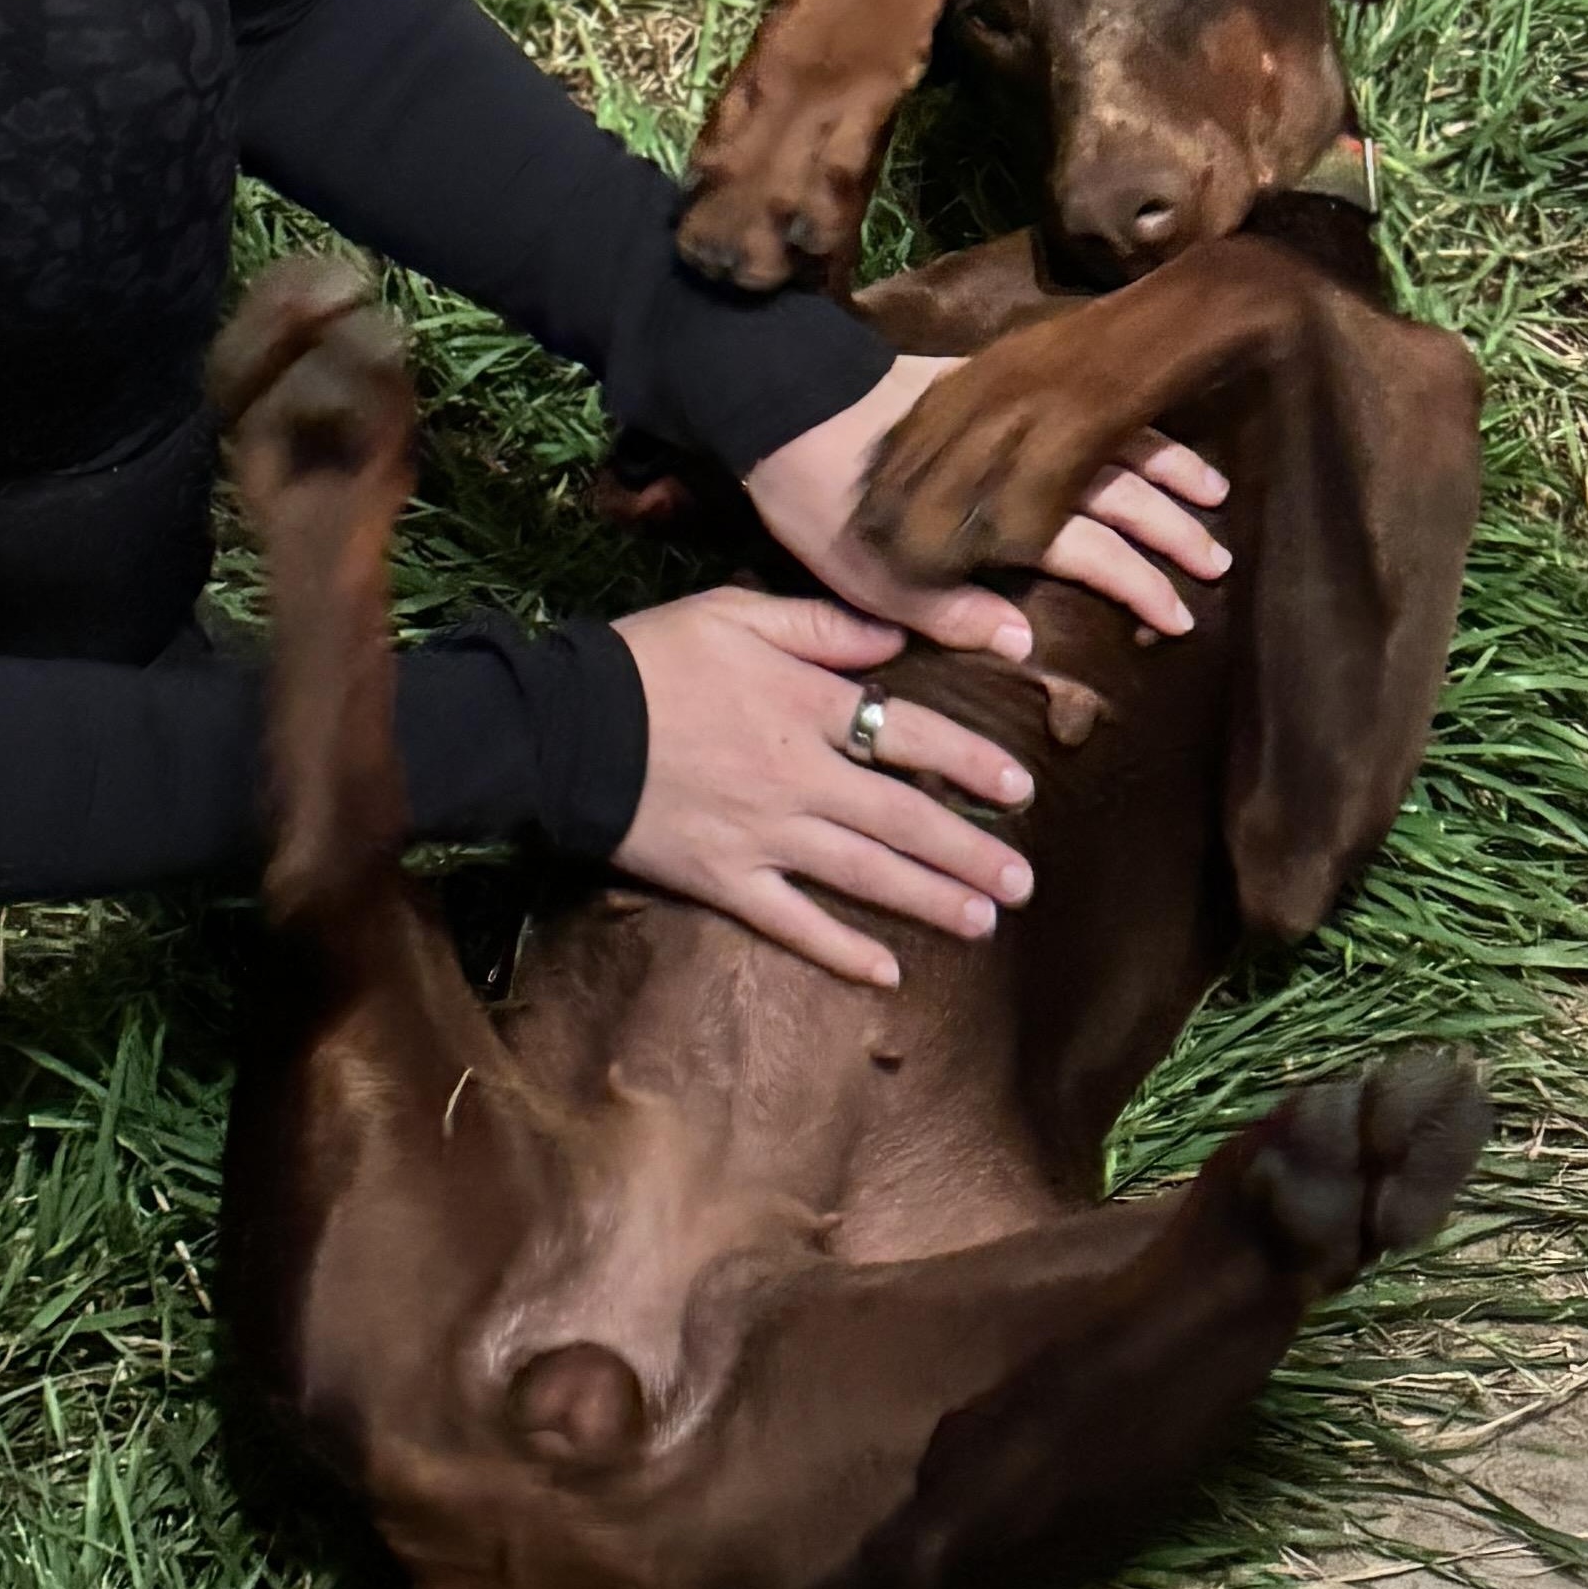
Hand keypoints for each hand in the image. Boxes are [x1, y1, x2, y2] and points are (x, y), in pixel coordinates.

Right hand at [614, 589, 1036, 987]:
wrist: (561, 726)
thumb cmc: (649, 659)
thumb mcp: (737, 613)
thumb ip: (823, 627)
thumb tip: (896, 640)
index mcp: (807, 705)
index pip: (912, 734)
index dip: (972, 762)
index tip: (1020, 788)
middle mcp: (801, 776)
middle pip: (904, 818)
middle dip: (971, 851)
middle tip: (1025, 882)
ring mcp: (765, 834)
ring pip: (865, 874)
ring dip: (931, 899)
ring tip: (985, 921)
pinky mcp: (725, 879)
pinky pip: (793, 923)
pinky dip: (841, 950)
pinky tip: (888, 975)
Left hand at [742, 354, 1228, 657]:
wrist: (783, 397)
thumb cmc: (815, 496)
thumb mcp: (870, 574)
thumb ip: (949, 611)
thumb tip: (1027, 642)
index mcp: (994, 509)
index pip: (1089, 551)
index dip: (1138, 586)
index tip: (1176, 618)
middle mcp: (1020, 455)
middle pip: (1119, 495)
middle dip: (1172, 535)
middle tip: (1217, 567)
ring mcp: (1014, 410)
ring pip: (1114, 443)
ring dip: (1169, 473)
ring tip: (1215, 501)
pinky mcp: (996, 379)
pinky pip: (1082, 399)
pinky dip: (1127, 421)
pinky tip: (1152, 434)